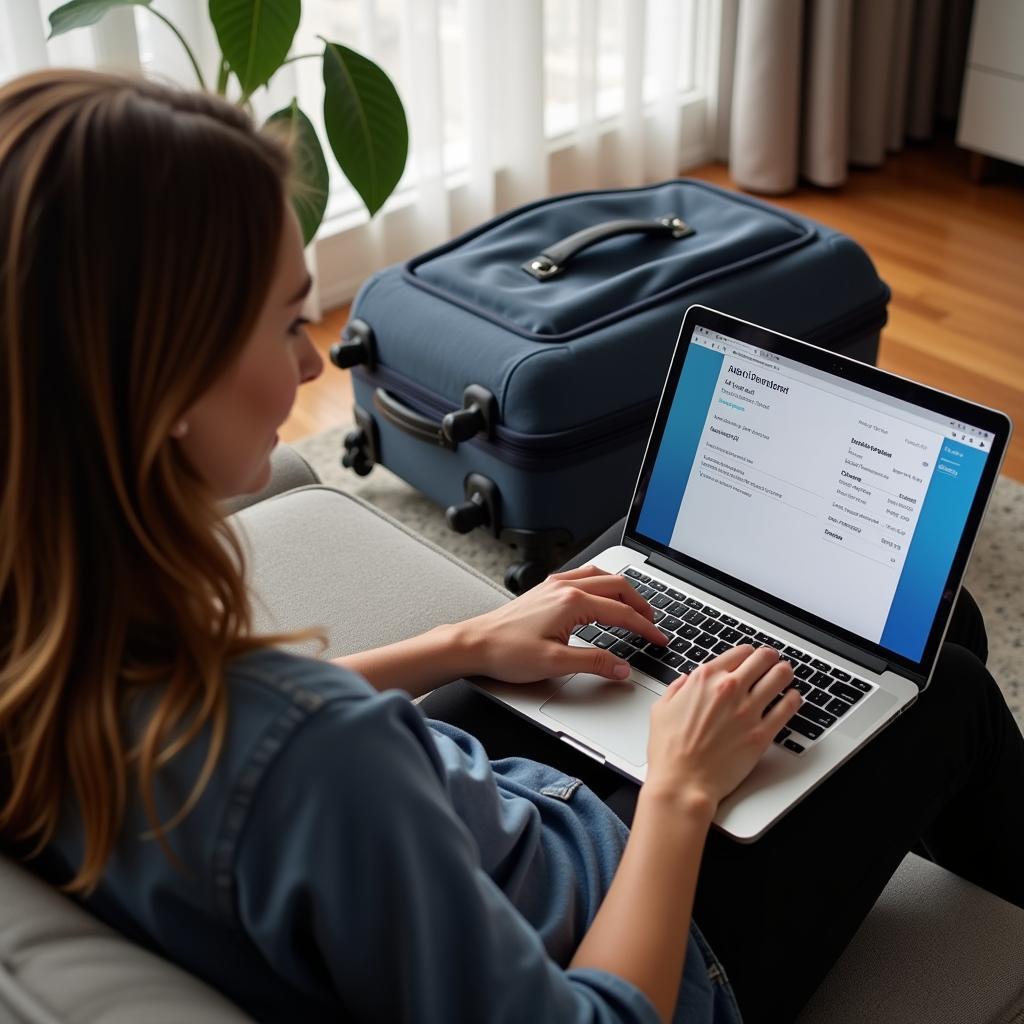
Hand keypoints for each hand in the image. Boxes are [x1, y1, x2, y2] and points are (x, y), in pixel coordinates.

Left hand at [458, 565, 668, 682]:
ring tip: (634, 607)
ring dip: (622, 590)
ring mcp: (554, 585)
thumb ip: (594, 663)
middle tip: (653, 623)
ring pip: (600, 576)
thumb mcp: (556, 664)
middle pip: (617, 586)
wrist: (474, 644)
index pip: (622, 613)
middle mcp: (565, 587)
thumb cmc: (507, 652)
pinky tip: (602, 596)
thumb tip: (623, 668)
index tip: (659, 639)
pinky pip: (583, 576)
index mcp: (572, 602)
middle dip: (640, 604)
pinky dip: (602, 584)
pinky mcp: (545, 589)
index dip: (646, 628)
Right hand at [643, 645, 799, 812]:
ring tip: (785, 675)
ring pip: (780, 677)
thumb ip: (677, 689)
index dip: (747, 653)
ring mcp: (748, 710)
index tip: (750, 658)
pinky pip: (788, 707)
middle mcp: (729, 689)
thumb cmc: (670, 750)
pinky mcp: (762, 733)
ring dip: (784, 673)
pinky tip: (792, 698)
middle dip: (769, 658)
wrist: (683, 783)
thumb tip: (686, 681)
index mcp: (705, 679)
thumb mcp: (661, 709)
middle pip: (763, 658)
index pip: (739, 652)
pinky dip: (793, 699)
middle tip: (772, 661)